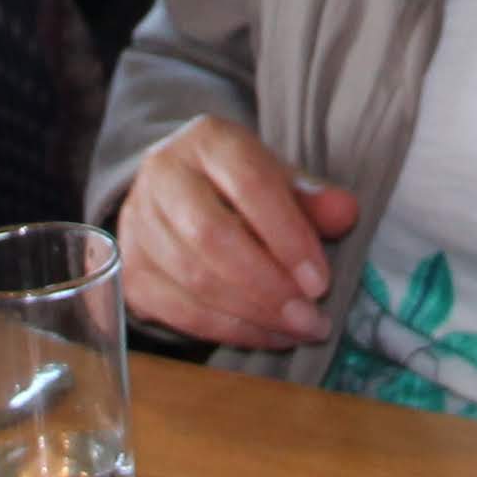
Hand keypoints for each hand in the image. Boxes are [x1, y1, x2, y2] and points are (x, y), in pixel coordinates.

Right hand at [116, 115, 357, 349]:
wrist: (179, 194)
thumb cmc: (240, 186)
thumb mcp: (279, 178)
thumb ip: (312, 197)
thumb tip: (346, 212)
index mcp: (207, 140)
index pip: (249, 185)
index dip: (288, 236)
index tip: (320, 282)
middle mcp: (162, 176)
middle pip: (212, 236)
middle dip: (268, 286)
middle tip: (310, 318)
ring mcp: (137, 225)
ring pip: (192, 279)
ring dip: (252, 315)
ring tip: (298, 330)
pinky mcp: (130, 272)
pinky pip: (178, 311)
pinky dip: (228, 331)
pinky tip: (267, 336)